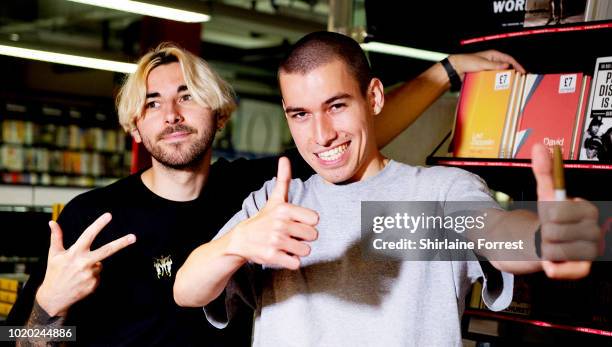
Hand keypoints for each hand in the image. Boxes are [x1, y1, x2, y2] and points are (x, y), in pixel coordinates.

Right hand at [36, 213, 135, 315]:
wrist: (53, 298)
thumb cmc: (54, 273)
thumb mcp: (54, 254)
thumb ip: (56, 237)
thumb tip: (52, 222)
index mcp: (74, 253)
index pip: (88, 235)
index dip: (99, 224)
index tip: (109, 216)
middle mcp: (83, 263)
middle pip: (107, 250)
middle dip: (121, 243)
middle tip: (134, 237)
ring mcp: (90, 274)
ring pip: (100, 264)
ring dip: (92, 265)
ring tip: (78, 273)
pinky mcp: (94, 284)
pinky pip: (98, 275)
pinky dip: (92, 276)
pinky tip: (81, 281)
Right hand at [227, 157, 317, 269]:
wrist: (241, 239)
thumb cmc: (263, 218)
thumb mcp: (274, 199)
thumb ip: (283, 179)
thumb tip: (284, 158)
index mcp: (284, 209)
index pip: (315, 219)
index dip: (307, 223)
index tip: (295, 223)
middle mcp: (280, 224)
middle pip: (313, 236)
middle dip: (303, 238)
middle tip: (289, 235)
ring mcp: (276, 241)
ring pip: (306, 250)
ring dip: (297, 250)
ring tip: (285, 245)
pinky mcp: (272, 257)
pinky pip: (296, 263)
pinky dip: (291, 261)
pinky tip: (281, 255)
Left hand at [448, 50, 525, 79]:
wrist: (456, 68)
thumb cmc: (467, 62)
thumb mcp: (482, 63)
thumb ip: (495, 65)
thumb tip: (506, 66)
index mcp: (493, 54)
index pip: (509, 59)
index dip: (517, 65)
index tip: (522, 71)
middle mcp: (491, 60)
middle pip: (506, 66)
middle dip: (513, 72)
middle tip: (519, 79)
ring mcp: (488, 67)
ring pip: (500, 73)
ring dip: (505, 77)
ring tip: (511, 83)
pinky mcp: (484, 73)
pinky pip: (493, 77)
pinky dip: (497, 81)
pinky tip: (499, 85)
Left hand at [531, 143, 600, 278]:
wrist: (547, 241)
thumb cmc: (549, 217)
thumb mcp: (546, 194)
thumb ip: (544, 171)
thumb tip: (539, 146)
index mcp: (588, 210)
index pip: (558, 211)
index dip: (548, 214)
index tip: (550, 214)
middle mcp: (594, 230)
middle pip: (554, 232)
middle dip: (544, 232)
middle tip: (547, 231)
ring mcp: (591, 250)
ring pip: (555, 249)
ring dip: (545, 248)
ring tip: (549, 244)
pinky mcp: (583, 268)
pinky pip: (570, 270)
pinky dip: (556, 268)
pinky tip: (551, 263)